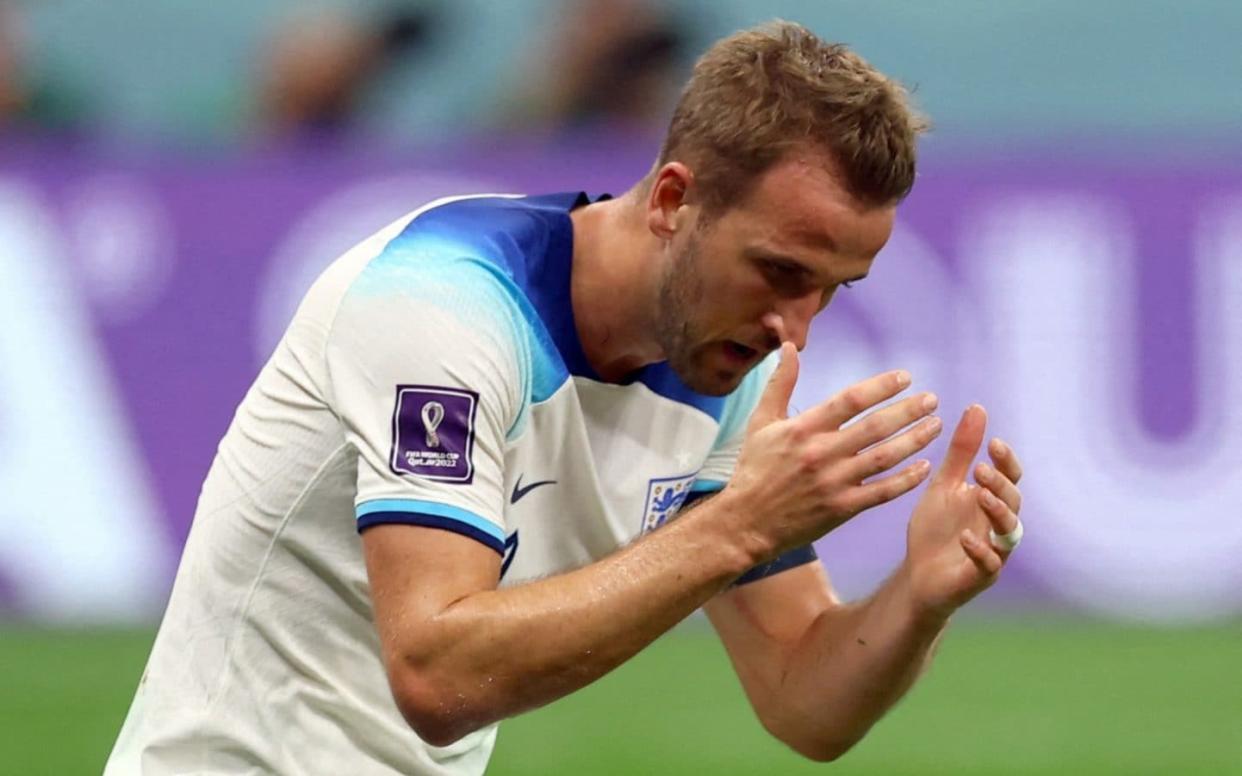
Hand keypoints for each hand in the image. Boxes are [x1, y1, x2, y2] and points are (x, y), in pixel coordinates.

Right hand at [723, 342, 941, 560]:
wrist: (746, 521)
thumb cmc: (753, 468)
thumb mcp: (761, 422)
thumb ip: (780, 383)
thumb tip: (789, 345)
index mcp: (803, 429)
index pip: (850, 400)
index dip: (881, 386)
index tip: (905, 378)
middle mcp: (822, 453)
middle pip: (875, 427)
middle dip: (908, 411)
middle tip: (932, 400)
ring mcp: (834, 483)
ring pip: (884, 457)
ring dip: (915, 440)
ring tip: (936, 425)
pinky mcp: (842, 508)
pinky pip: (882, 492)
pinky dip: (906, 480)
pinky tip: (924, 467)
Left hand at [904, 405, 1024, 619]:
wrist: (918, 574)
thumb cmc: (936, 528)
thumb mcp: (944, 484)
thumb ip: (962, 452)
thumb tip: (978, 407)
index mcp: (990, 499)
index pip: (1009, 476)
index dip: (1006, 460)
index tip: (994, 442)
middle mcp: (998, 524)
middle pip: (1013, 500)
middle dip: (1000, 483)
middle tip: (981, 469)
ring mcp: (993, 550)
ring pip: (1009, 531)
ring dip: (998, 511)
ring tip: (981, 496)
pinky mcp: (981, 575)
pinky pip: (989, 563)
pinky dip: (979, 550)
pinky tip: (965, 537)